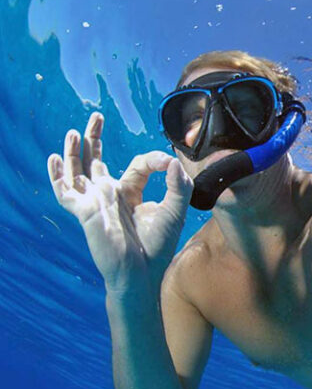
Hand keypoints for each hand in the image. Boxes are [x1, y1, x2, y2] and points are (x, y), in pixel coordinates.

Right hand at [47, 112, 193, 295]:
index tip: (167, 162)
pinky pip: (65, 191)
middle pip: (97, 160)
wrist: (141, 273)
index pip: (138, 165)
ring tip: (75, 131)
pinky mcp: (85, 211)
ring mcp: (95, 202)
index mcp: (132, 193)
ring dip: (75, 151)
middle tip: (96, 116)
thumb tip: (173, 161)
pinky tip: (55, 158)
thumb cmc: (157, 247)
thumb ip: (179, 186)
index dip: (153, 159)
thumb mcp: (175, 212)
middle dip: (95, 138)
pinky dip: (57, 175)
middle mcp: (110, 194)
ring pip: (78, 170)